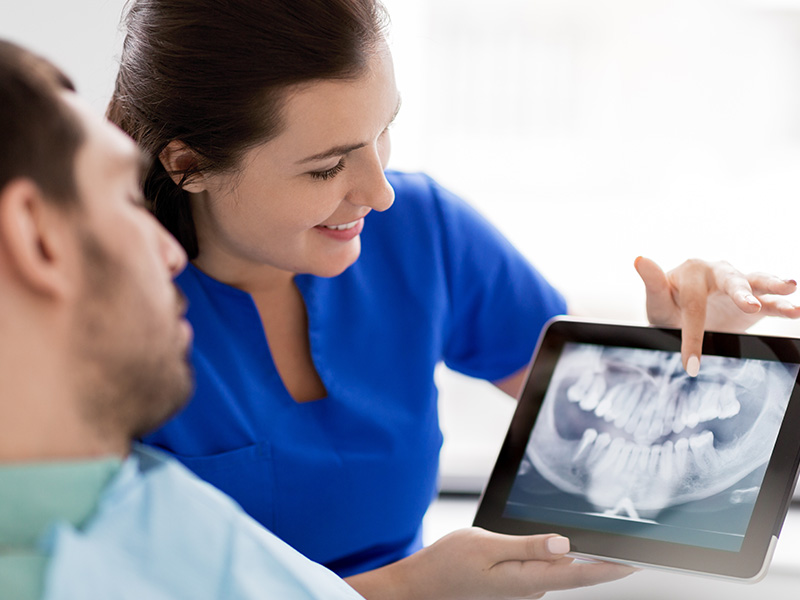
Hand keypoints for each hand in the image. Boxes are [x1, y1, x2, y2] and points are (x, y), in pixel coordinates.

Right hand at [346, 528, 633, 599]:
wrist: (421, 585)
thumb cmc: (447, 565)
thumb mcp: (485, 546)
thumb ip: (527, 547)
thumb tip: (565, 545)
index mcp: (525, 581)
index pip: (578, 575)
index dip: (610, 568)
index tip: (637, 560)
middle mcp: (528, 588)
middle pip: (575, 574)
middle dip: (604, 562)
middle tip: (633, 547)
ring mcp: (521, 587)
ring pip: (560, 571)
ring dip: (583, 560)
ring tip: (608, 543)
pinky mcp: (513, 582)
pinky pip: (544, 569)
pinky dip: (560, 558)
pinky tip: (567, 547)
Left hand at [634, 257, 799, 374]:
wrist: (683, 315)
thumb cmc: (668, 305)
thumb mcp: (657, 300)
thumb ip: (652, 282)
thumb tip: (639, 259)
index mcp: (693, 272)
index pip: (694, 304)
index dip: (691, 335)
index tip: (690, 363)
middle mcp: (718, 273)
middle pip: (731, 280)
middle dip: (740, 293)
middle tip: (749, 305)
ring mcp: (738, 286)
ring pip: (756, 283)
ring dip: (772, 286)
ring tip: (789, 287)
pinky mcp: (754, 302)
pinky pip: (770, 303)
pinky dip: (783, 305)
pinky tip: (796, 310)